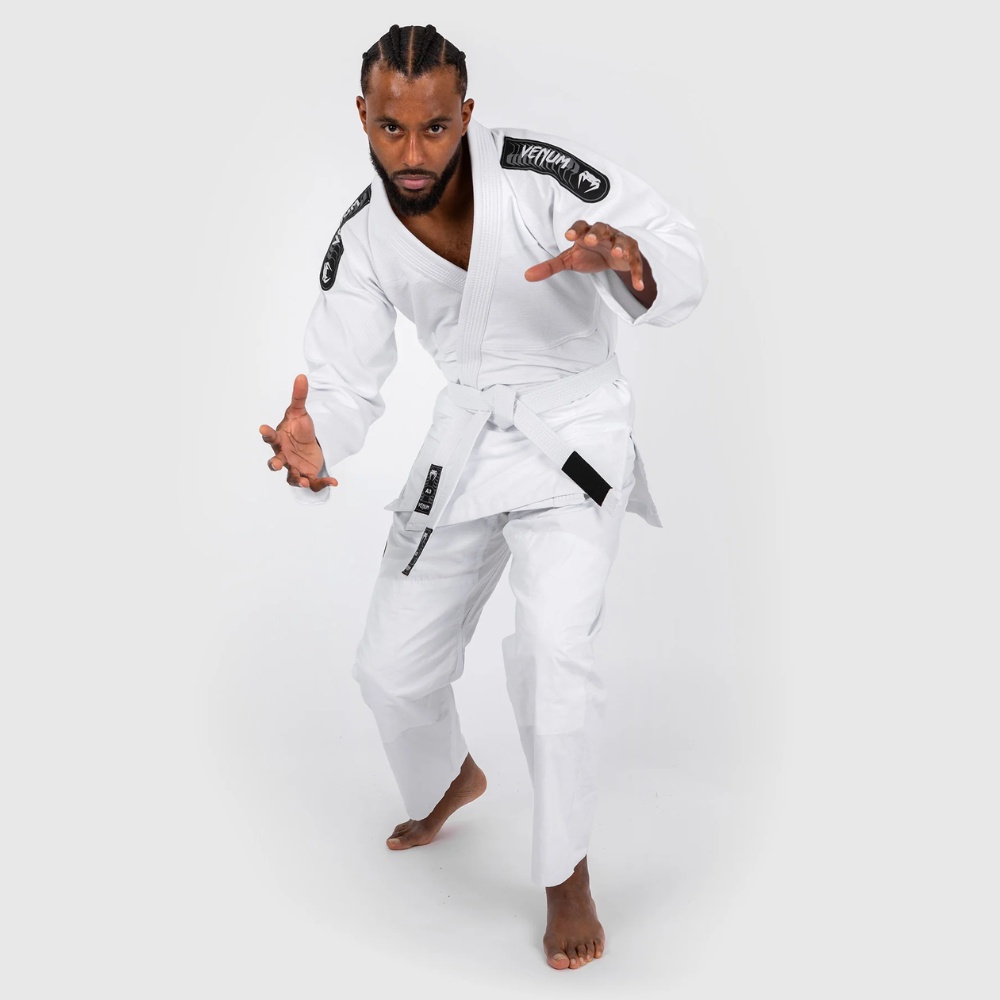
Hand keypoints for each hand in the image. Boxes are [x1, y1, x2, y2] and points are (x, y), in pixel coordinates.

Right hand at [259, 374, 338, 490]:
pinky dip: (322, 484)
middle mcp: (283, 455)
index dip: (266, 432)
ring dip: (296, 480)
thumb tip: (301, 376)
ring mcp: (294, 467)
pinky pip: (312, 484)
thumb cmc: (298, 429)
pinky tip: (334, 482)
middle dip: (274, 463)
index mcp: (279, 440)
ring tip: (302, 481)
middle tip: (276, 464)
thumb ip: (299, 396)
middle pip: (275, 461)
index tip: (262, 427)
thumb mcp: (300, 412)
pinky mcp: (306, 476)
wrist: (309, 444)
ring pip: (291, 478)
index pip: (270, 436)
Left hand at [523, 220, 646, 290]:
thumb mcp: (569, 259)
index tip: (568, 235)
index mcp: (587, 232)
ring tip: (618, 253)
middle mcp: (605, 234)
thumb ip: (550, 267)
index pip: (581, 226)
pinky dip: (637, 273)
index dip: (575, 229)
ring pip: (622, 241)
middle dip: (596, 233)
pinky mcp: (632, 255)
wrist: (613, 256)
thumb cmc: (589, 253)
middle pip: (602, 228)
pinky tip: (638, 286)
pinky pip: (635, 263)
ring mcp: (620, 243)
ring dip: (621, 246)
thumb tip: (527, 276)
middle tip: (590, 239)